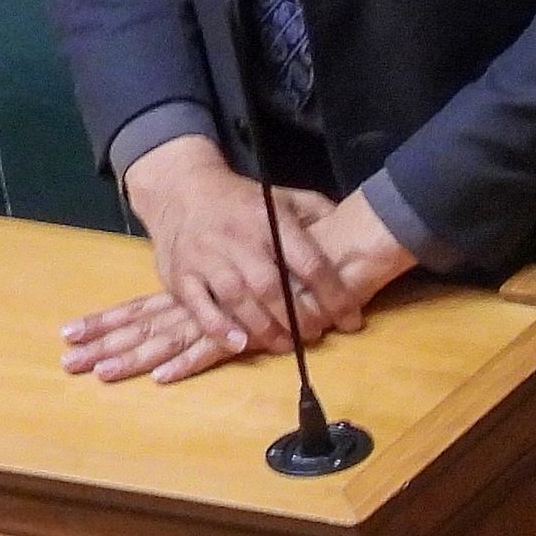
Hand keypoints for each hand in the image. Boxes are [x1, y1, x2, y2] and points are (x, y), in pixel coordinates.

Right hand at [72, 138, 365, 383]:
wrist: (181, 190)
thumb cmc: (242, 203)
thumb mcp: (282, 197)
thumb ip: (317, 214)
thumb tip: (354, 235)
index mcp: (269, 220)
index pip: (310, 262)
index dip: (334, 295)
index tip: (351, 320)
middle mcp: (238, 239)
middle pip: (272, 287)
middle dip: (299, 318)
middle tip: (315, 335)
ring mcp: (207, 257)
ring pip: (238, 299)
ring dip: (266, 329)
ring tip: (286, 346)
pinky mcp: (182, 275)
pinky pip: (200, 307)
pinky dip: (220, 328)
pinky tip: (240, 344)